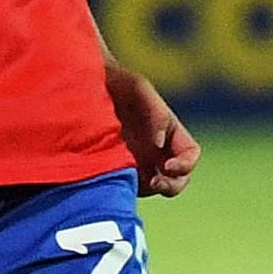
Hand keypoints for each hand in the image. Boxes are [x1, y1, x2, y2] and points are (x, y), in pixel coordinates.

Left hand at [106, 63, 198, 196]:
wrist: (81, 86)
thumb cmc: (115, 82)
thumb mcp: (137, 87)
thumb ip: (155, 113)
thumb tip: (159, 144)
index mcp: (170, 131)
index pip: (190, 154)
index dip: (185, 164)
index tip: (167, 166)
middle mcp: (157, 150)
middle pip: (179, 179)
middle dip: (171, 186)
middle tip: (154, 183)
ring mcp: (138, 162)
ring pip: (155, 188)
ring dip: (150, 191)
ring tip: (133, 183)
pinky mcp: (117, 171)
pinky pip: (128, 189)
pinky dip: (126, 191)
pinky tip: (113, 182)